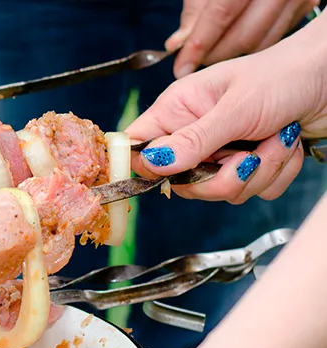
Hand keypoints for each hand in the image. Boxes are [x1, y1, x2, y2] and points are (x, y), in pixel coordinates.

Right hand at [127, 20, 326, 203]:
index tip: (175, 170)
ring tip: (279, 138)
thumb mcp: (235, 108)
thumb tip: (151, 163)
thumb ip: (193, 140)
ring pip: (222, 192)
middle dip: (224, 176)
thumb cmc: (282, 77)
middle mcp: (194, 134)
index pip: (139, 147)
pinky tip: (286, 145)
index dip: (149, 166)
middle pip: (184, 183)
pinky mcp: (250, 166)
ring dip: (260, 170)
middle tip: (248, 154)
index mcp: (178, 110)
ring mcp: (222, 152)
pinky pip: (253, 192)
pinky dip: (277, 174)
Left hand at [165, 0, 316, 78]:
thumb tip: (177, 46)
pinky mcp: (303, 7)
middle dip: (214, 55)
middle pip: (244, 36)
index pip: (221, 15)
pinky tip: (234, 45)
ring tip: (212, 54)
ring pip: (261, 43)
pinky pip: (274, 40)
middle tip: (194, 62)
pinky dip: (251, 48)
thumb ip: (194, 13)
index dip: (199, 45)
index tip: (181, 68)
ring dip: (232, 56)